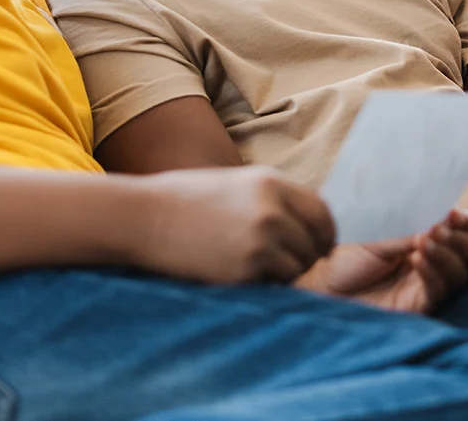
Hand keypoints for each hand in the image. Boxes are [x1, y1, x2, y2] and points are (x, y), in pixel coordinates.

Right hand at [132, 166, 335, 284]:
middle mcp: (272, 209)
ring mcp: (261, 240)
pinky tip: (239, 274)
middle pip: (315, 241)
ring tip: (255, 267)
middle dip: (308, 256)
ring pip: (298, 267)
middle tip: (290, 263)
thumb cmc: (185, 200)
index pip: (321, 211)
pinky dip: (265, 284)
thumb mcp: (236, 184)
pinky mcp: (245, 269)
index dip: (324, 233)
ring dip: (284, 272)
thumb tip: (306, 223)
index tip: (320, 246)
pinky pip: (274, 284)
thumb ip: (273, 198)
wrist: (144, 217)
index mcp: (270, 182)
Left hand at [295, 211, 467, 312]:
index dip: (460, 225)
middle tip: (439, 229)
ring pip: (457, 275)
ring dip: (445, 255)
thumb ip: (407, 230)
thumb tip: (438, 217)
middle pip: (466, 257)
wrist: (322, 286)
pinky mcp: (416, 307)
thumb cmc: (345, 257)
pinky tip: (417, 259)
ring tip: (424, 241)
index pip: (455, 234)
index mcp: (421, 243)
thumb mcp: (378, 237)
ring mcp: (424, 287)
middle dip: (458, 241)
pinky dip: (432, 274)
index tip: (454, 213)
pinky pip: (437, 292)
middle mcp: (429, 265)